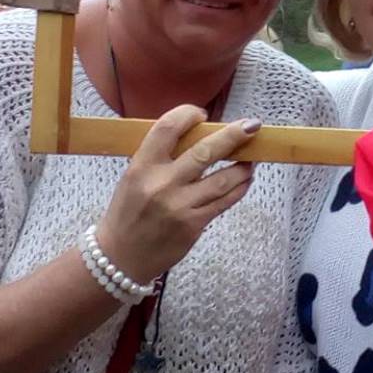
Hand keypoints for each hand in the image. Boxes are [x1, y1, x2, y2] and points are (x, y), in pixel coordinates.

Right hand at [97, 105, 258, 282]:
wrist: (120, 257)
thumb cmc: (128, 213)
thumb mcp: (133, 177)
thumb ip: (161, 156)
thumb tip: (199, 133)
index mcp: (141, 166)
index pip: (167, 128)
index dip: (188, 114)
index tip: (202, 114)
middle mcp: (161, 184)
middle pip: (205, 151)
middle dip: (233, 135)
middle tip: (251, 126)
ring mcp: (180, 206)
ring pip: (223, 179)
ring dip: (243, 165)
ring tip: (252, 156)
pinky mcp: (193, 225)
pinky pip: (225, 201)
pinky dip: (239, 187)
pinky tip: (245, 178)